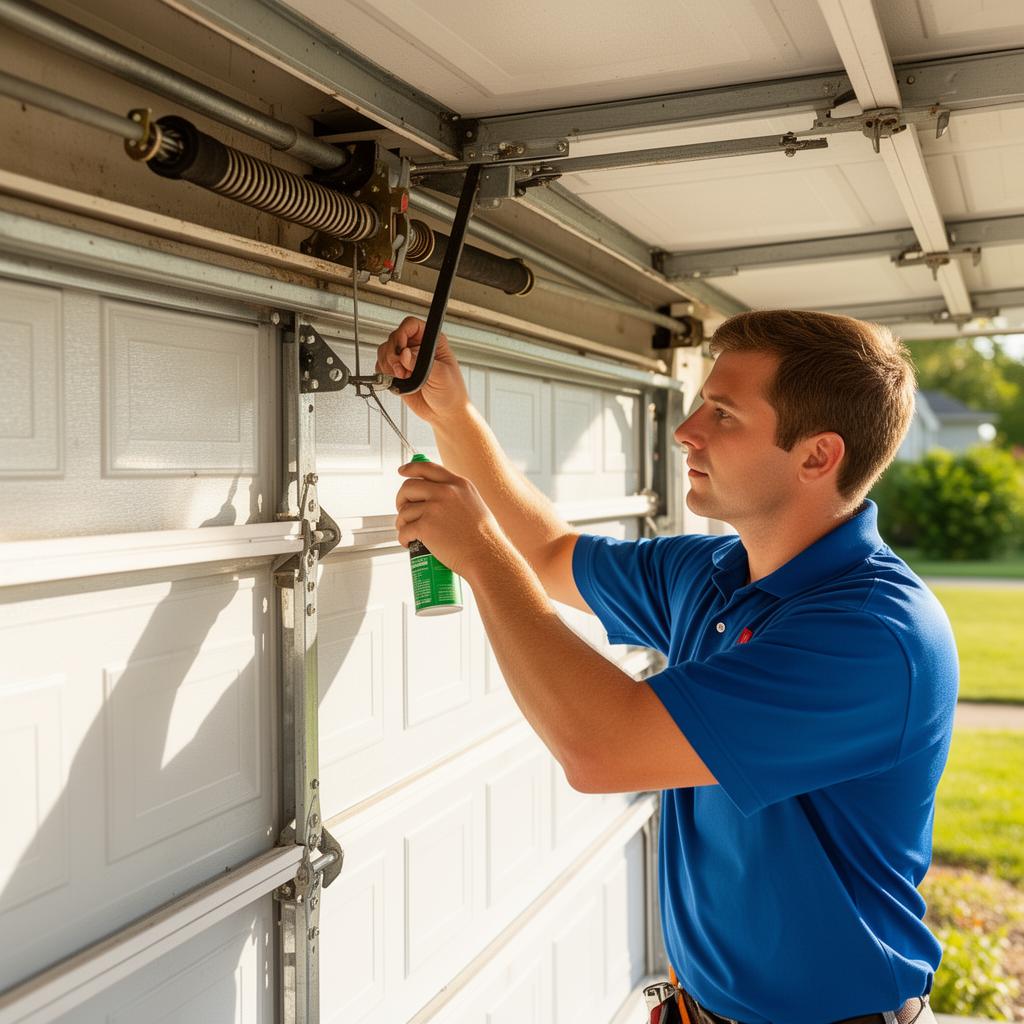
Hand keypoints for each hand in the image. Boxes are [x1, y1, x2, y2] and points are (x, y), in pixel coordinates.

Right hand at [375, 317, 470, 424]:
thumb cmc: (451, 393)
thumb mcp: (441, 375)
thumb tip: (405, 354)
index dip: (401, 333)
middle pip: (394, 338)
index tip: (401, 349)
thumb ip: (422, 363)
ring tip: (403, 377)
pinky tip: (397, 381)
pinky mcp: (398, 373)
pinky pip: (382, 367)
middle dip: (393, 354)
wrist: (444, 413)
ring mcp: (406, 361)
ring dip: (389, 365)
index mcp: (432, 342)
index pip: (410, 325)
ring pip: (385, 351)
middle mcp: (417, 348)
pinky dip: (384, 373)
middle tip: (402, 369)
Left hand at [395, 459, 506, 578]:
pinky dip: (403, 538)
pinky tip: (410, 543)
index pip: (427, 468)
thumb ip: (456, 496)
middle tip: (404, 512)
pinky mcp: (426, 526)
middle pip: (409, 487)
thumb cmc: (484, 538)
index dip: (411, 469)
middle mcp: (446, 492)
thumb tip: (434, 497)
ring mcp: (434, 508)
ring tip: (409, 533)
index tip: (402, 472)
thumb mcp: (474, 504)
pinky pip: (404, 530)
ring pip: (405, 511)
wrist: (486, 556)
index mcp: (459, 484)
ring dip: (402, 523)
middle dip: (401, 500)